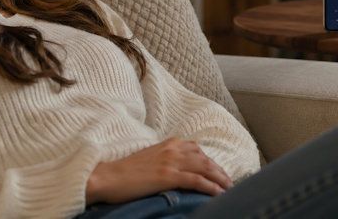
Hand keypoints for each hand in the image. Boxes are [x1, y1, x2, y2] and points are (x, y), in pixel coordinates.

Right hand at [85, 137, 232, 204]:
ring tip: (229, 188)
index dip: (209, 160)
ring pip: (205, 168)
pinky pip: (196, 180)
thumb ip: (164, 159)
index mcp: (168, 143)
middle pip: (205, 158)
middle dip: (219, 171)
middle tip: (229, 182)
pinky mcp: (168, 176)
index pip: (196, 149)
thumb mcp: (148, 159)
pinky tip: (219, 193)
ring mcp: (171, 162)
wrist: (108, 177)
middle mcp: (172, 149)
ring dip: (220, 179)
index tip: (217, 170)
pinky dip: (211, 187)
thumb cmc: (125, 171)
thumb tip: (176, 169)